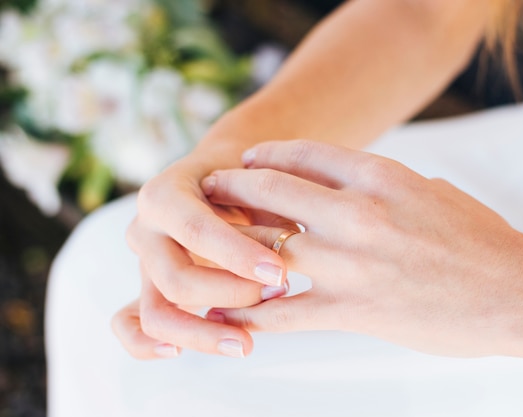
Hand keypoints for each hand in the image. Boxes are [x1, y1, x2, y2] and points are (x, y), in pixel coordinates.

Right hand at [112, 147, 294, 359]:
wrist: (224, 174)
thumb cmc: (244, 179)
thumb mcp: (256, 185)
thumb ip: (264, 216)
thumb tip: (284, 258)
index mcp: (164, 195)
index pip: (196, 231)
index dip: (237, 256)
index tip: (279, 272)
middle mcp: (145, 229)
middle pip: (176, 279)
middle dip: (232, 293)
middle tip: (279, 291)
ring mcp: (142, 263)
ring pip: (155, 313)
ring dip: (202, 333)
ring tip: (246, 343)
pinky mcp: (147, 288)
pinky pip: (129, 323)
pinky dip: (145, 344)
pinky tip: (178, 354)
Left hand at [204, 140, 522, 358]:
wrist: (520, 292)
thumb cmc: (483, 239)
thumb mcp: (431, 191)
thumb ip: (386, 185)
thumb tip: (356, 186)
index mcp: (380, 175)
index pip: (304, 154)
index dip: (267, 155)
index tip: (247, 162)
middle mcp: (357, 211)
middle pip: (271, 190)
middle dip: (231, 186)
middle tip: (208, 189)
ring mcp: (350, 262)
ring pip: (264, 246)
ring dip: (227, 245)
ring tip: (204, 247)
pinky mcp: (352, 309)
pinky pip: (282, 310)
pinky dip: (247, 310)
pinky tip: (224, 310)